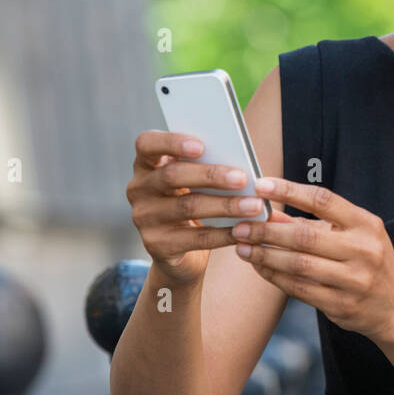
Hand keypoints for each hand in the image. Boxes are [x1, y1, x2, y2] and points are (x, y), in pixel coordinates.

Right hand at [125, 130, 272, 286]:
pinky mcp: (156, 245)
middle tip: (242, 178)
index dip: (171, 142)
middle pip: (173, 175)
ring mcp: (144, 218)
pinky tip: (244, 230)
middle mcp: (139, 189)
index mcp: (147, 164)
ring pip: (188, 206)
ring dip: (226, 205)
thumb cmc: (193, 202)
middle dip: (211, 176)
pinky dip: (224, 234)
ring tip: (254, 205)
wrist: (180, 252)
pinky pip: (195, 238)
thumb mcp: (194, 182)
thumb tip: (242, 163)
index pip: (147, 143)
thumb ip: (207, 166)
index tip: (201, 146)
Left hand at [230, 177, 393, 344]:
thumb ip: (313, 224)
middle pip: (304, 236)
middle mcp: (363, 250)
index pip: (323, 200)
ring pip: (298, 264)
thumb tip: (269, 213)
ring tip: (242, 247)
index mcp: (366, 224)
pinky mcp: (341, 305)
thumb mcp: (352, 235)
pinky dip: (274, 276)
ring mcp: (353, 280)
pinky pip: (299, 288)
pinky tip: (260, 267)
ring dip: (265, 255)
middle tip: (240, 226)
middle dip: (266, 231)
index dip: (289, 191)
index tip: (261, 184)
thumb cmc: (368, 261)